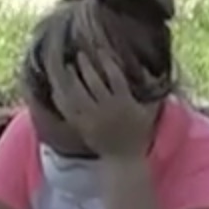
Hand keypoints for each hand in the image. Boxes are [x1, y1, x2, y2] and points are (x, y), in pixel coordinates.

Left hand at [43, 35, 157, 158]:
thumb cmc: (139, 133)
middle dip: (86, 67)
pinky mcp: (82, 127)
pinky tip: (57, 88)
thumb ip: (151, 90)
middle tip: (79, 54)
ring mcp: (93, 119)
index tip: (100, 50)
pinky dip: (62, 98)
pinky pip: (68, 110)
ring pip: (78, 95)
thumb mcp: (150, 111)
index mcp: (125, 103)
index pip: (115, 77)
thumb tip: (148, 68)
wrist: (124, 158)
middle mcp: (108, 109)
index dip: (107, 62)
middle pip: (94, 83)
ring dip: (71, 79)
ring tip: (66, 67)